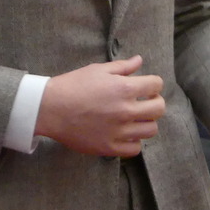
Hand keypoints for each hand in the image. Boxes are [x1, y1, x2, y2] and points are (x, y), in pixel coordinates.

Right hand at [35, 55, 164, 156]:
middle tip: (144, 101)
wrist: (50, 108)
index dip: (153, 83)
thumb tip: (139, 60)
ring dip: (146, 122)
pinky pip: (135, 149)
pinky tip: (125, 133)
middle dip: (155, 102)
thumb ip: (122, 67)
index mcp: (124, 88)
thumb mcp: (97, 70)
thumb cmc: (73, 85)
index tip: (146, 86)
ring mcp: (119, 131)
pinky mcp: (110, 147)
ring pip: (150, 130)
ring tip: (135, 118)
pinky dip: (133, 141)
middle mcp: (126, 111)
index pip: (156, 85)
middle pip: (158, 109)